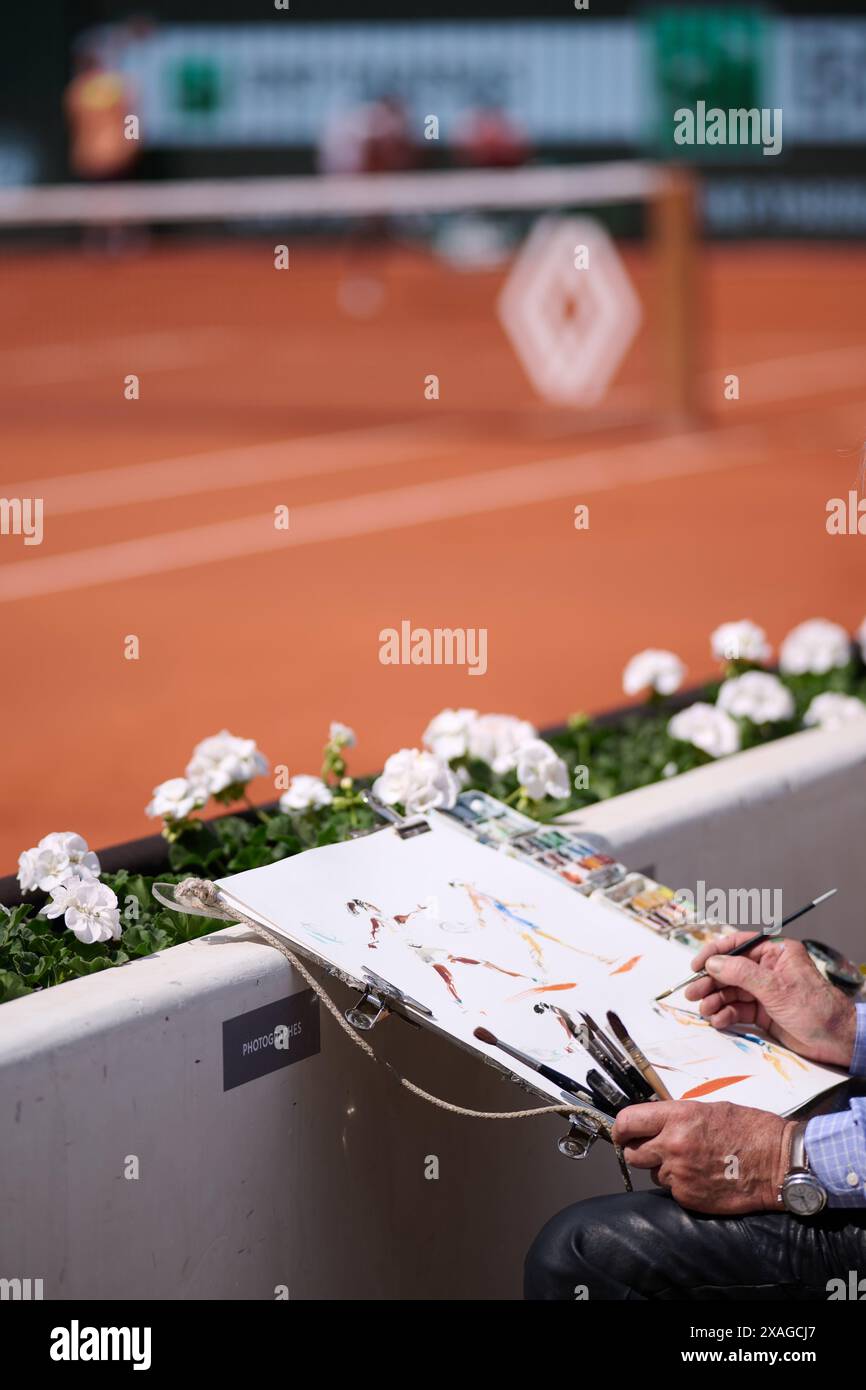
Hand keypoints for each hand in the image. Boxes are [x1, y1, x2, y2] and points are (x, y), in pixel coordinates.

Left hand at [612, 1100, 794, 1213]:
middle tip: (656, 1150)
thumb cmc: (751, 1131)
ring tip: (693, 1163)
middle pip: (633, 1153)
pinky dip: (683, 1186)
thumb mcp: (710, 1109)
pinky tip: (703, 1178)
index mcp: (677, 1117)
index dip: (620, 1129)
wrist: (778, 1162)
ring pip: (654, 1174)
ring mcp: (680, 1174)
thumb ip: (677, 1117)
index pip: (627, 1122)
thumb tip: (655, 1124)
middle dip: (640, 1152)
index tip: (621, 1134)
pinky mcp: (689, 1198)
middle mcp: (673, 1145)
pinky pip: (673, 1191)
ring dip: (665, 1170)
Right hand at [685, 932, 856, 1068]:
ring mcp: (765, 991)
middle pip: (730, 970)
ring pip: (731, 991)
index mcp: (776, 953)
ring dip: (715, 1000)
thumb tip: (714, 963)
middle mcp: (768, 969)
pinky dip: (726, 1014)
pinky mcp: (764, 1012)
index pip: (738, 945)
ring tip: (705, 1010)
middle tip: (693, 993)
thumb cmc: (817, 1009)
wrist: (836, 1041)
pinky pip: (738, 1009)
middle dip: (711, 982)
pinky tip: (719, 1020)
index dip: (715, 953)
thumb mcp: (777, 988)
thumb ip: (742, 973)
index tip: (697, 965)